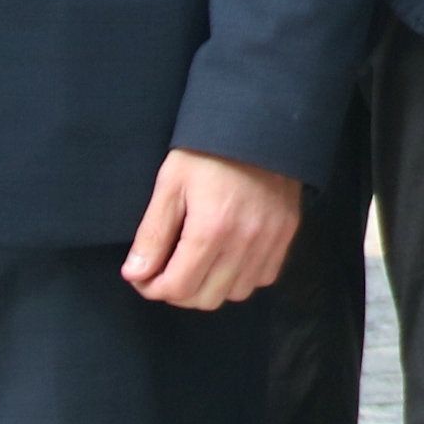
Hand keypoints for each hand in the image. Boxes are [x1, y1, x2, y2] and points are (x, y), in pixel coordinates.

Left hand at [122, 150, 301, 308]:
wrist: (260, 124)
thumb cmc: (207, 152)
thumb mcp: (170, 185)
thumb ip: (153, 234)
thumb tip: (136, 274)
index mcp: (211, 229)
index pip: (177, 287)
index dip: (152, 288)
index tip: (143, 275)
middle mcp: (245, 242)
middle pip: (206, 298)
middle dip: (178, 291)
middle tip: (166, 270)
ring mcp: (271, 240)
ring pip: (236, 293)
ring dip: (211, 287)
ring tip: (197, 265)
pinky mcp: (287, 233)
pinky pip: (264, 277)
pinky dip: (242, 276)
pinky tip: (228, 258)